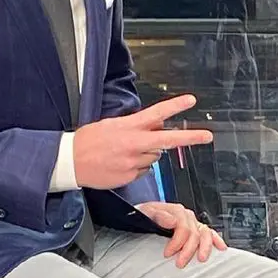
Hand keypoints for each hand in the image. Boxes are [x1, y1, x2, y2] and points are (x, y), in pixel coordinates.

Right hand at [72, 95, 212, 190]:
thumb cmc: (88, 141)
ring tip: (126, 152)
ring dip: (148, 153)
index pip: (156, 113)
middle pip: (168, 140)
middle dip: (190, 137)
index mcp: (128, 127)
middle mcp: (134, 144)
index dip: (175, 106)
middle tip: (207, 136)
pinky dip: (137, 166)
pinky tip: (121, 163)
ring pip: (155, 157)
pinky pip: (144, 170)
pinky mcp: (130, 176)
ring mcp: (133, 162)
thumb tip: (157, 125)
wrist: (71, 162)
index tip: (191, 101)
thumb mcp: (112, 124)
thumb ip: (136, 125)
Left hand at [135, 201, 225, 268]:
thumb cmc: (143, 217)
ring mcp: (193, 222)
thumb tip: (173, 221)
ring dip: (205, 247)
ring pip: (205, 233)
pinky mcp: (196, 229)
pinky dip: (216, 240)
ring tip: (201, 259)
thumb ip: (158, 215)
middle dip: (188, 250)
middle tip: (180, 263)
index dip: (177, 242)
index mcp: (176, 211)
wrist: (140, 217)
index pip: (183, 227)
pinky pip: (210, 233)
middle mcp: (186, 216)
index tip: (168, 254)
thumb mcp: (145, 212)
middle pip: (195, 233)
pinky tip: (220, 248)